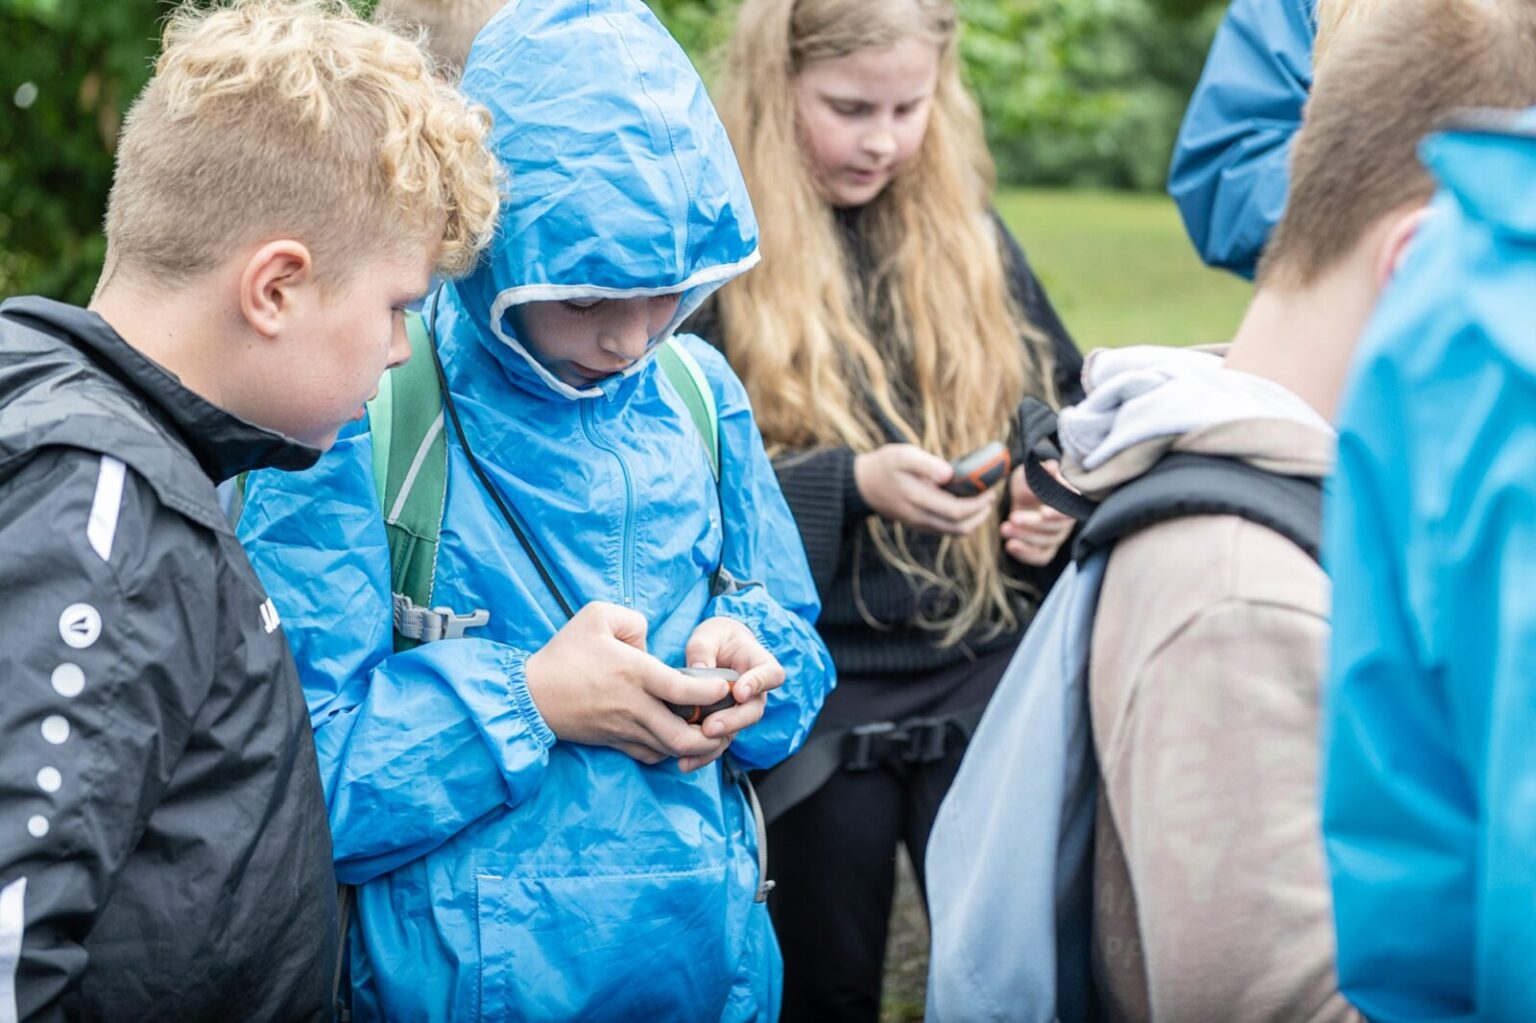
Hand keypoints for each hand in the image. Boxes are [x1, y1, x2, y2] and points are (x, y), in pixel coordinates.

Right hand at [525, 602, 732, 766]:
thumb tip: (650, 641)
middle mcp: (635, 706)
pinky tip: (681, 739)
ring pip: (672, 751)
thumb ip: (633, 621)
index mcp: (635, 673)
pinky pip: (653, 757)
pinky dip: (672, 752)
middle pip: (685, 736)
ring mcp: (626, 729)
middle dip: (714, 734)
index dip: (712, 691)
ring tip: (713, 733)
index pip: (685, 690)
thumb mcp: (596, 615)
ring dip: (698, 747)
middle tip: (726, 721)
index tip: (725, 686)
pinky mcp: (616, 743)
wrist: (531, 695)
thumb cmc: (564, 653)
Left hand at [675, 617, 786, 771]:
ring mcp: (741, 711)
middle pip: (754, 710)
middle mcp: (755, 692)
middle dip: (733, 721)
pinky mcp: (725, 725)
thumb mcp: (708, 635)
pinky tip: (685, 764)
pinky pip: (719, 743)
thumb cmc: (716, 639)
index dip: (758, 684)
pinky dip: (703, 755)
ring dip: (716, 743)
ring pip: (737, 731)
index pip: (771, 675)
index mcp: (759, 664)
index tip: (740, 692)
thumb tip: (697, 673)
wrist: (716, 651)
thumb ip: (703, 651)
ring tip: (694, 750)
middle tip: (711, 727)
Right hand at [854, 443, 997, 534]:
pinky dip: (961, 521)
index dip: (978, 504)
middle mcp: (919, 517)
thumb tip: (950, 474)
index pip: (956, 511)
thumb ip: (927, 464)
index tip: (990, 490)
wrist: (863, 484)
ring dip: (973, 520)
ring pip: (954, 532)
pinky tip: (966, 504)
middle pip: (959, 527)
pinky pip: (945, 530)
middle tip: (991, 496)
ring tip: (982, 501)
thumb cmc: (885, 465)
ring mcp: (918, 524)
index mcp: (917, 499)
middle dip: (981, 514)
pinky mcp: (918, 524)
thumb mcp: (902, 455)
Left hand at [1000, 461, 1075, 565]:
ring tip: (1004, 529)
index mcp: (1067, 501)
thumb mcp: (1031, 473)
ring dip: (1024, 538)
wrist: (1022, 497)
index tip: (1043, 512)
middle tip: (1012, 518)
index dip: (1057, 513)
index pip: (1068, 511)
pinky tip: (1010, 546)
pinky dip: (1026, 554)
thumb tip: (1051, 466)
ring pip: (1046, 544)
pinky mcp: (1045, 549)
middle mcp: (1065, 521)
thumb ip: (1041, 472)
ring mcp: (1056, 536)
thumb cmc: (1030, 482)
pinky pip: (1040, 557)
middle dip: (1032, 524)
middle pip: (1055, 529)